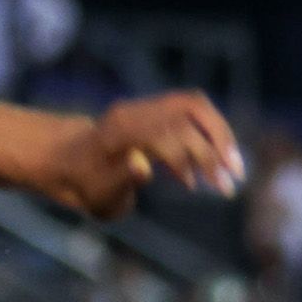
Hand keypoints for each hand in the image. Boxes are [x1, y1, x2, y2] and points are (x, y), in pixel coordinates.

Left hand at [43, 92, 244, 221]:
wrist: (69, 160)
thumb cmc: (85, 185)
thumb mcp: (97, 194)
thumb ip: (120, 182)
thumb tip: (141, 166)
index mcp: (121, 130)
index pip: (170, 132)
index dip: (193, 158)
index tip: (209, 187)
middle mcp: (135, 111)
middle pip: (190, 111)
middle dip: (216, 144)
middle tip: (232, 179)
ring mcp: (145, 106)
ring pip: (195, 106)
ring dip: (219, 135)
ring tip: (231, 171)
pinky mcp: (155, 110)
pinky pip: (190, 114)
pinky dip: (206, 137)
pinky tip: (206, 172)